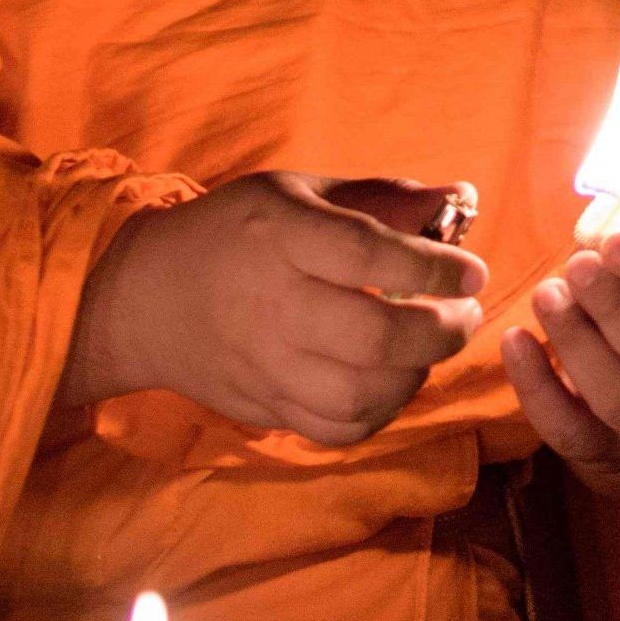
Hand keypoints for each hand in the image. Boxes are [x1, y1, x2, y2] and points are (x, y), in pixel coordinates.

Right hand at [59, 172, 484, 445]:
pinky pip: (336, 428)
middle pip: (374, 336)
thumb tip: (462, 197)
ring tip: (430, 347)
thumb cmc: (236, 232)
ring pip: (360, 393)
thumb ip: (381, 198)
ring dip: (416, 375)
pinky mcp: (262, 407)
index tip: (473, 272)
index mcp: (281, 235)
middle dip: (441, 330)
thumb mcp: (300, 191)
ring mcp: (265, 365)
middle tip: (465, 315)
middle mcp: (272, 304)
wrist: (146, 297)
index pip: (369, 256)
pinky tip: (392, 382)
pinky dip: (380, 412)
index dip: (433, 267)